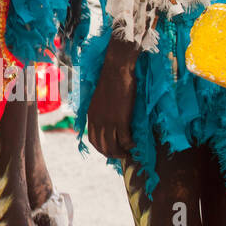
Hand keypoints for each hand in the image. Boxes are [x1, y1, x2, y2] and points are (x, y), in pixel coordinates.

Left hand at [86, 35, 139, 160]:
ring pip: (113, 147)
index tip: (112, 150)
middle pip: (102, 146)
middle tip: (123, 155)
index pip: (93, 140)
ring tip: (130, 153)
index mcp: (90, 116)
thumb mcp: (100, 100)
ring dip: (122, 153)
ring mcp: (108, 121)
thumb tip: (109, 122)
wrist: (116, 70)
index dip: (102, 148)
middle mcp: (97, 121)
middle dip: (113, 154)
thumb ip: (102, 112)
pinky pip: (125, 140)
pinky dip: (130, 145)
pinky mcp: (121, 120)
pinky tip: (135, 144)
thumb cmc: (111, 81)